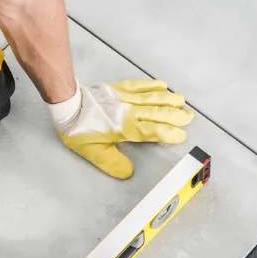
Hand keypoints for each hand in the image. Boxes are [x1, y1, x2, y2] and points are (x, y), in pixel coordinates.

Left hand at [49, 80, 193, 178]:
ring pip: (152, 97)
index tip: (180, 135)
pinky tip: (162, 85)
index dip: (169, 133)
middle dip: (175, 115)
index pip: (153, 131)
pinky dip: (152, 85)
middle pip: (158, 112)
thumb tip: (129, 172)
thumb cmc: (79, 131)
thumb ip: (113, 163)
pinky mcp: (119, 88)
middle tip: (189, 117)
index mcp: (125, 128)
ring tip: (182, 101)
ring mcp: (125, 98)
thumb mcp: (94, 153)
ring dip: (169, 99)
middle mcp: (129, 111)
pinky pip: (140, 85)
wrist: (67, 105)